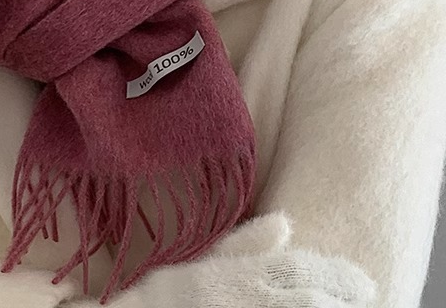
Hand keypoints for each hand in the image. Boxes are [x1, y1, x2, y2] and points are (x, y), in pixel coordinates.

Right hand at [98, 213, 376, 307]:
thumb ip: (243, 245)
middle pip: (306, 302)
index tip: (364, 281)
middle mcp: (239, 303)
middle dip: (339, 299)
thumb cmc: (159, 298)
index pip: (295, 270)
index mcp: (230, 278)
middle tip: (363, 296)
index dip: (335, 275)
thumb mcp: (197, 265)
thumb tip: (286, 224)